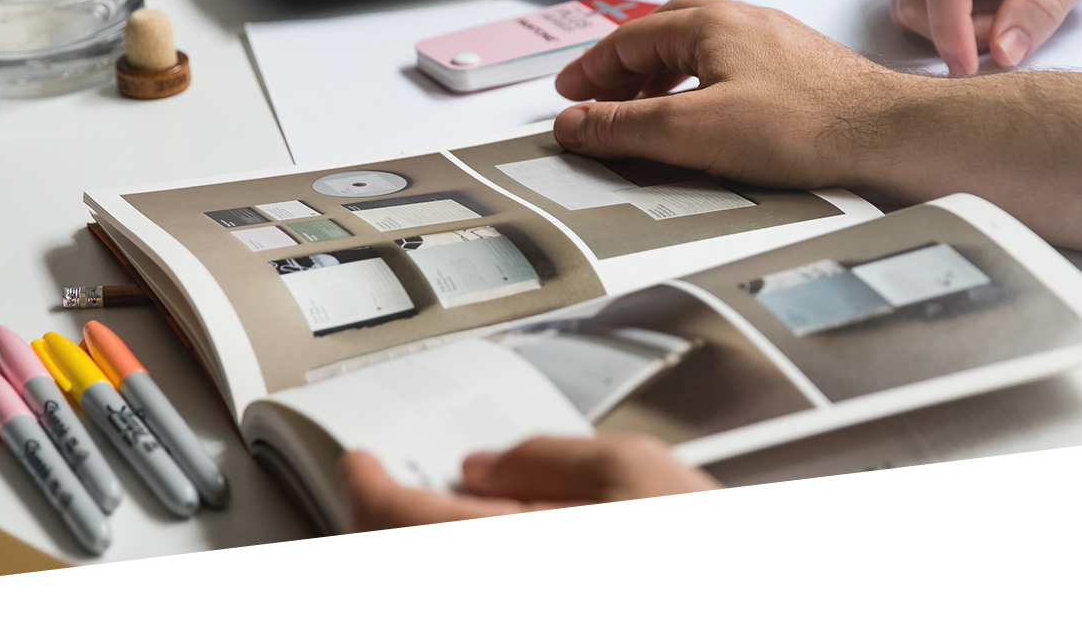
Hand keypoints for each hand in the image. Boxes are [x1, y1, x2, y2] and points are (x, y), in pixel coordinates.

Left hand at [344, 435, 869, 637]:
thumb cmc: (719, 585)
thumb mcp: (636, 473)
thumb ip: (545, 460)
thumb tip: (488, 471)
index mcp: (499, 564)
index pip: (387, 520)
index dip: (365, 482)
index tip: (361, 464)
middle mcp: (488, 628)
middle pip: (406, 567)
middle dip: (418, 518)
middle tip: (452, 486)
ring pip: (448, 606)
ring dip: (462, 564)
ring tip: (524, 530)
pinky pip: (489, 632)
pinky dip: (496, 602)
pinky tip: (546, 579)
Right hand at [551, 0, 912, 195]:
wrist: (888, 134)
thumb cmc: (810, 124)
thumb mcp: (696, 130)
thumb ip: (627, 127)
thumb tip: (578, 124)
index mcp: (712, 23)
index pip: (629, 38)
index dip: (591, 70)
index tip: (569, 97)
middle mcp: (744, 22)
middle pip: (664, 33)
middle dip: (625, 66)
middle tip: (600, 100)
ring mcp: (775, 44)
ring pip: (701, 48)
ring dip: (663, 76)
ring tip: (647, 112)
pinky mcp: (800, 72)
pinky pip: (733, 67)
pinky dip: (701, 87)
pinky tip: (708, 117)